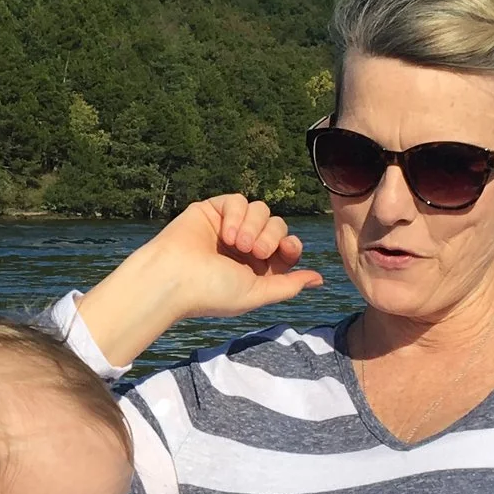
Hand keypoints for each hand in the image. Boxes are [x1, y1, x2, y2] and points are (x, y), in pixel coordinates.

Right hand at [76, 195, 325, 368]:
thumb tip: (319, 280)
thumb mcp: (257, 293)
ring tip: (236, 244)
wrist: (174, 278)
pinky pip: (238, 200)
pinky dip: (236, 214)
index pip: (286, 247)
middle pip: (277, 225)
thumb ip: (289, 285)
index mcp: (255, 268)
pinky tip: (225, 233)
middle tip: (254, 252)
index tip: (286, 250)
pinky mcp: (212, 210)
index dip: (290, 244)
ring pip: (260, 210)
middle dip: (271, 236)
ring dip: (253, 226)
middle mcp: (243, 247)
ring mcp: (228, 227)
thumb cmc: (212, 292)